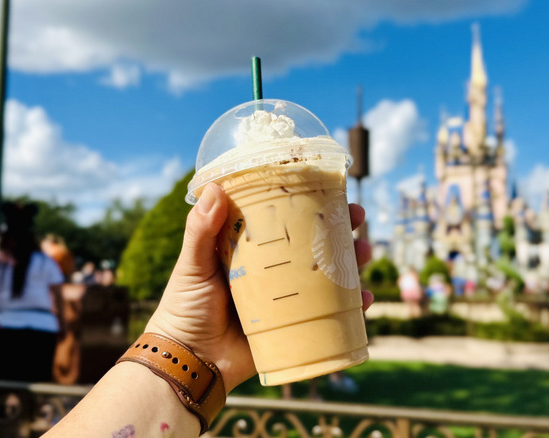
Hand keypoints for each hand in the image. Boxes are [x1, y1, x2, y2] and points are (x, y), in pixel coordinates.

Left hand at [145, 182, 373, 391]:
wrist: (189, 362)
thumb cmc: (183, 310)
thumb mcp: (192, 265)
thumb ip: (200, 230)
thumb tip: (214, 186)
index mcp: (249, 251)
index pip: (283, 221)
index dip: (307, 205)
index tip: (328, 189)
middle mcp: (271, 272)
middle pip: (313, 246)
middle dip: (340, 230)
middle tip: (357, 217)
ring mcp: (286, 300)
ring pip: (327, 277)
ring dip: (352, 263)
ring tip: (365, 252)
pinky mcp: (294, 327)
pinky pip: (329, 315)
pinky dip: (352, 308)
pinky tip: (365, 298)